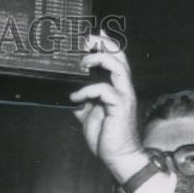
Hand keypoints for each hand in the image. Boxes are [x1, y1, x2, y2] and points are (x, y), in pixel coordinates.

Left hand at [69, 33, 144, 181]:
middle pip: (120, 56)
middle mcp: (123, 88)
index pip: (116, 59)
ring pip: (118, 67)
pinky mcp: (120, 107)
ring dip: (99, 60)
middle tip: (85, 40)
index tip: (92, 35)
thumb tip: (69, 94)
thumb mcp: (89, 115)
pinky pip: (104, 90)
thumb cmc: (106, 136)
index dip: (106, 44)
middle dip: (103, 43)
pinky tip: (75, 97)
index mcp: (117, 87)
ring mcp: (124, 96)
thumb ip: (83, 102)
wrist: (118, 156)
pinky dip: (87, 90)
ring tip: (82, 63)